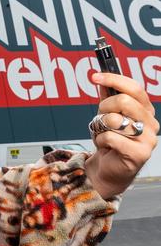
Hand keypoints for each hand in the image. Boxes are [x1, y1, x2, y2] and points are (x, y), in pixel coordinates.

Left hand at [85, 72, 158, 198]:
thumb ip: (107, 97)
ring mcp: (148, 139)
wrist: (109, 168)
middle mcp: (150, 124)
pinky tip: (105, 146)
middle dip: (104, 107)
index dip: (114, 79)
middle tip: (101, 118)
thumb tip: (101, 79)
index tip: (95, 77)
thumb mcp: (107, 114)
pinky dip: (100, 140)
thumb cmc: (110, 140)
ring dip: (100, 126)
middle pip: (124, 101)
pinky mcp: (139, 154)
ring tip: (103, 134)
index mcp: (145, 111)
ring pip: (114, 120)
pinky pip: (110, 137)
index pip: (134, 88)